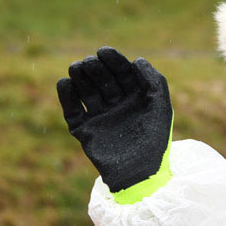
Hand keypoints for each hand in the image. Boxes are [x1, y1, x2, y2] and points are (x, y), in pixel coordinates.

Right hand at [57, 47, 173, 194]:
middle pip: (103, 80)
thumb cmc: (155, 140)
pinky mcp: (85, 131)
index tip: (103, 51)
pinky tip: (65, 83)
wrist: (139, 174)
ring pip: (87, 92)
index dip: (113, 61)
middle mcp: (117, 105)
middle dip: (95, 69)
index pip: (122, 73)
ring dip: (80, 79)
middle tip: (88, 62)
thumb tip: (137, 59)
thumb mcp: (160, 107)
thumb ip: (154, 81)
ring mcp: (100, 118)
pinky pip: (72, 111)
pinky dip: (67, 97)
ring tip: (76, 67)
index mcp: (135, 98)